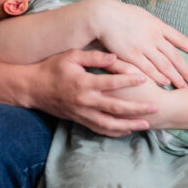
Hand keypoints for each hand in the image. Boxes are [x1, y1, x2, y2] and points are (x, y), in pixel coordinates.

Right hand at [26, 49, 156, 136]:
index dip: (129, 80)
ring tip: (145, 124)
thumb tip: (115, 57)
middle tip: (155, 107)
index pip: (111, 83)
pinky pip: (99, 129)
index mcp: (84, 83)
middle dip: (137, 109)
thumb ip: (94, 56)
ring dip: (129, 124)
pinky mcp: (79, 120)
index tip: (145, 78)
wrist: (32, 88)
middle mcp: (85, 101)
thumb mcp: (71, 56)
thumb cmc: (52, 68)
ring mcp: (82, 113)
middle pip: (116, 107)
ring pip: (109, 123)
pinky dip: (114, 131)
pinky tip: (127, 130)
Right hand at [93, 0, 187, 88]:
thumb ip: (153, 25)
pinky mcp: (131, 55)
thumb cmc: (120, 14)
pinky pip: (149, 69)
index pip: (180, 39)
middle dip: (186, 70)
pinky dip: (159, 77)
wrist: (103, 15)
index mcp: (158, 25)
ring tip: (184, 86)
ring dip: (176, 77)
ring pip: (164, 65)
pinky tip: (165, 83)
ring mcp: (144, 46)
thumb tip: (162, 31)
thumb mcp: (142, 15)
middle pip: (175, 56)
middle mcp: (154, 36)